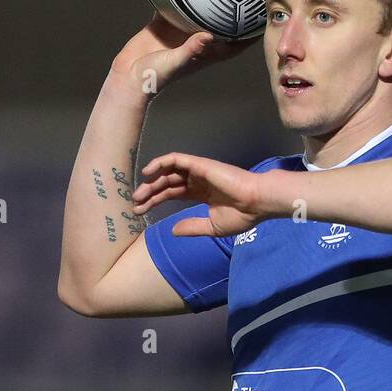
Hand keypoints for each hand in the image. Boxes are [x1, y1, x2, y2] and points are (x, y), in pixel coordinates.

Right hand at [110, 14, 259, 98]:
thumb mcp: (175, 63)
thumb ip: (191, 50)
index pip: (238, 41)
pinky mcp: (166, 21)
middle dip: (239, 6)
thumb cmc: (155, 77)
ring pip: (203, 8)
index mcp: (208, 52)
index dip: (254, 30)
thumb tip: (207, 36)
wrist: (130, 76)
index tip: (268, 13)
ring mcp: (183, 29)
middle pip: (225, 20)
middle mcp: (199, 39)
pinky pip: (177, 1)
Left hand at [132, 153, 284, 237]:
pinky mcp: (199, 164)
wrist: (256, 203)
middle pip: (166, 183)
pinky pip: (175, 159)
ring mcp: (198, 171)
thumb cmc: (241, 215)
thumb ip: (192, 227)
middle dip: (149, 193)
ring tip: (139, 194)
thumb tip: (173, 231)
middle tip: (135, 204)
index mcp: (201, 193)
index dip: (155, 201)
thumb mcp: (212, 227)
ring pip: (168, 171)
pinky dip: (160, 163)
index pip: (172, 194)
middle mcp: (197, 180)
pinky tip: (148, 173)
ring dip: (152, 181)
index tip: (140, 212)